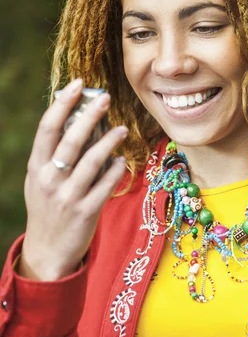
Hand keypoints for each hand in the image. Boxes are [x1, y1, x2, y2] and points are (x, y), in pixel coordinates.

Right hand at [20, 79, 127, 280]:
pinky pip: (105, 186)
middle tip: (106, 98)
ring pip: (91, 161)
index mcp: (36, 166)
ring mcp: (67, 197)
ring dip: (109, 142)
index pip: (47, 128)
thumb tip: (78, 117)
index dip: (62, 103)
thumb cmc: (47, 207)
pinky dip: (116, 170)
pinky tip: (123, 161)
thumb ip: (54, 153)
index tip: (78, 84)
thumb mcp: (41, 179)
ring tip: (122, 129)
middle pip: (71, 140)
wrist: (47, 251)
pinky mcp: (86, 212)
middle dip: (89, 115)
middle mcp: (49, 179)